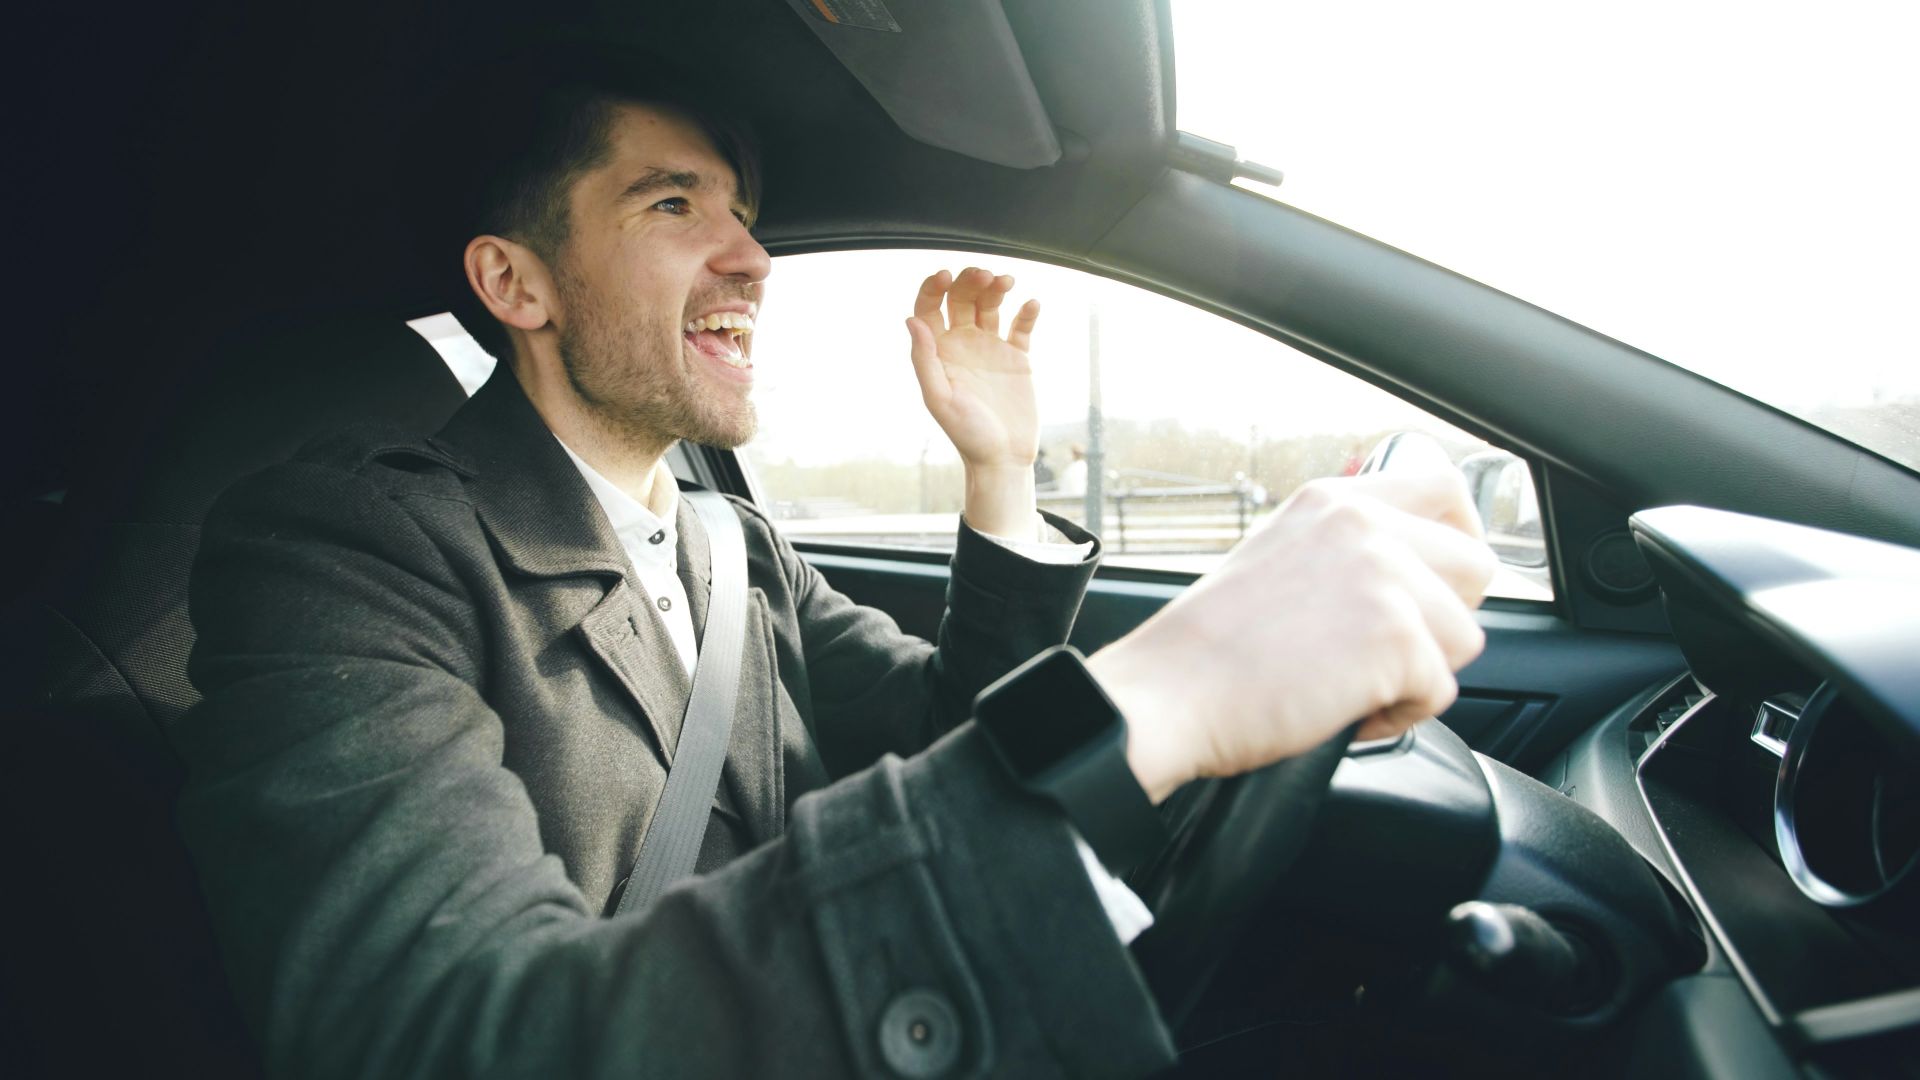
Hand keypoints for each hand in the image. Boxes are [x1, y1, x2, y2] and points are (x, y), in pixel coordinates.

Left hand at [905, 267, 1042, 468]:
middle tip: (985, 275)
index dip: (934, 287)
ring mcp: (990, 348)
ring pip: (991, 305)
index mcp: (938, 352)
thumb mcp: (939, 399)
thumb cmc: (967, 434)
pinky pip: (1021, 326)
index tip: (947, 275)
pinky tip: (1030, 304)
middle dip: (971, 281)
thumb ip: (924, 360)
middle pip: (962, 298)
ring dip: (997, 288)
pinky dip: (1026, 312)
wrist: (1002, 458)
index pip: (930, 308)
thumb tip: (911, 320)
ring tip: (1006, 282)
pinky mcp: (1017, 357)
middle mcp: (962, 344)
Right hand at [1087, 462, 1496, 802]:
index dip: (1459, 539)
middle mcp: (1363, 524)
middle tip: (1386, 651)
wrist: (1168, 695)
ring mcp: (1383, 576)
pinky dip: (1399, 716)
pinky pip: (1440, 690)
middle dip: (1446, 619)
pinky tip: (1343, 710)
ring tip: (1352, 685)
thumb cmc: (1211, 649)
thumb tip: (1415, 566)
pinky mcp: (1395, 636)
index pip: (1445, 489)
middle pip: (1476, 566)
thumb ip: (1346, 548)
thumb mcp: (1280, 559)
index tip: (1444, 580)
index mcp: (1333, 501)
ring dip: (1420, 673)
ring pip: (1466, 635)